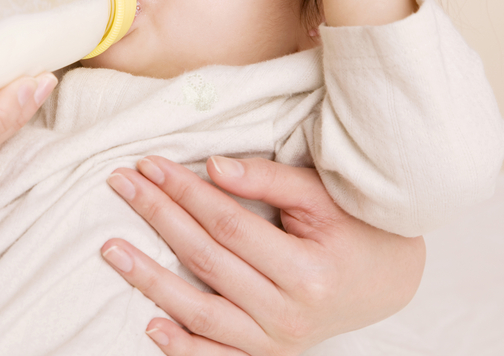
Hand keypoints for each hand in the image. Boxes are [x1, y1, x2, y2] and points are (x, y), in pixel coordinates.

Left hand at [101, 156, 424, 354]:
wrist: (390, 280)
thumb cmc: (354, 228)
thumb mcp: (320, 196)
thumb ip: (267, 180)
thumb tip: (211, 166)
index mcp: (308, 270)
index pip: (228, 223)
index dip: (184, 192)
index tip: (149, 165)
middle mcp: (291, 313)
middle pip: (207, 260)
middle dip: (158, 218)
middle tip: (121, 187)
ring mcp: (278, 342)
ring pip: (202, 312)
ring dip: (151, 281)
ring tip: (112, 251)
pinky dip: (182, 346)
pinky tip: (149, 323)